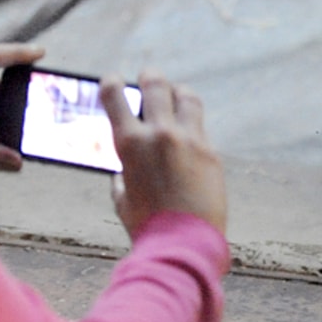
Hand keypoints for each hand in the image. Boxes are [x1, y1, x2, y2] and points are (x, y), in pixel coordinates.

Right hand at [103, 70, 226, 236]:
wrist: (184, 243)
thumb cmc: (146, 225)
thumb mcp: (122, 197)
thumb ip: (122, 175)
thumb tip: (124, 169)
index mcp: (129, 143)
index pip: (114, 95)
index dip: (111, 83)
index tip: (113, 81)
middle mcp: (159, 133)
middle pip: (156, 85)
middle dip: (150, 78)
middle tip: (148, 77)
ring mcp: (189, 139)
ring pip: (187, 97)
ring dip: (178, 92)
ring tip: (176, 95)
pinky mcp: (210, 152)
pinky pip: (200, 126)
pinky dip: (191, 125)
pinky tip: (189, 133)